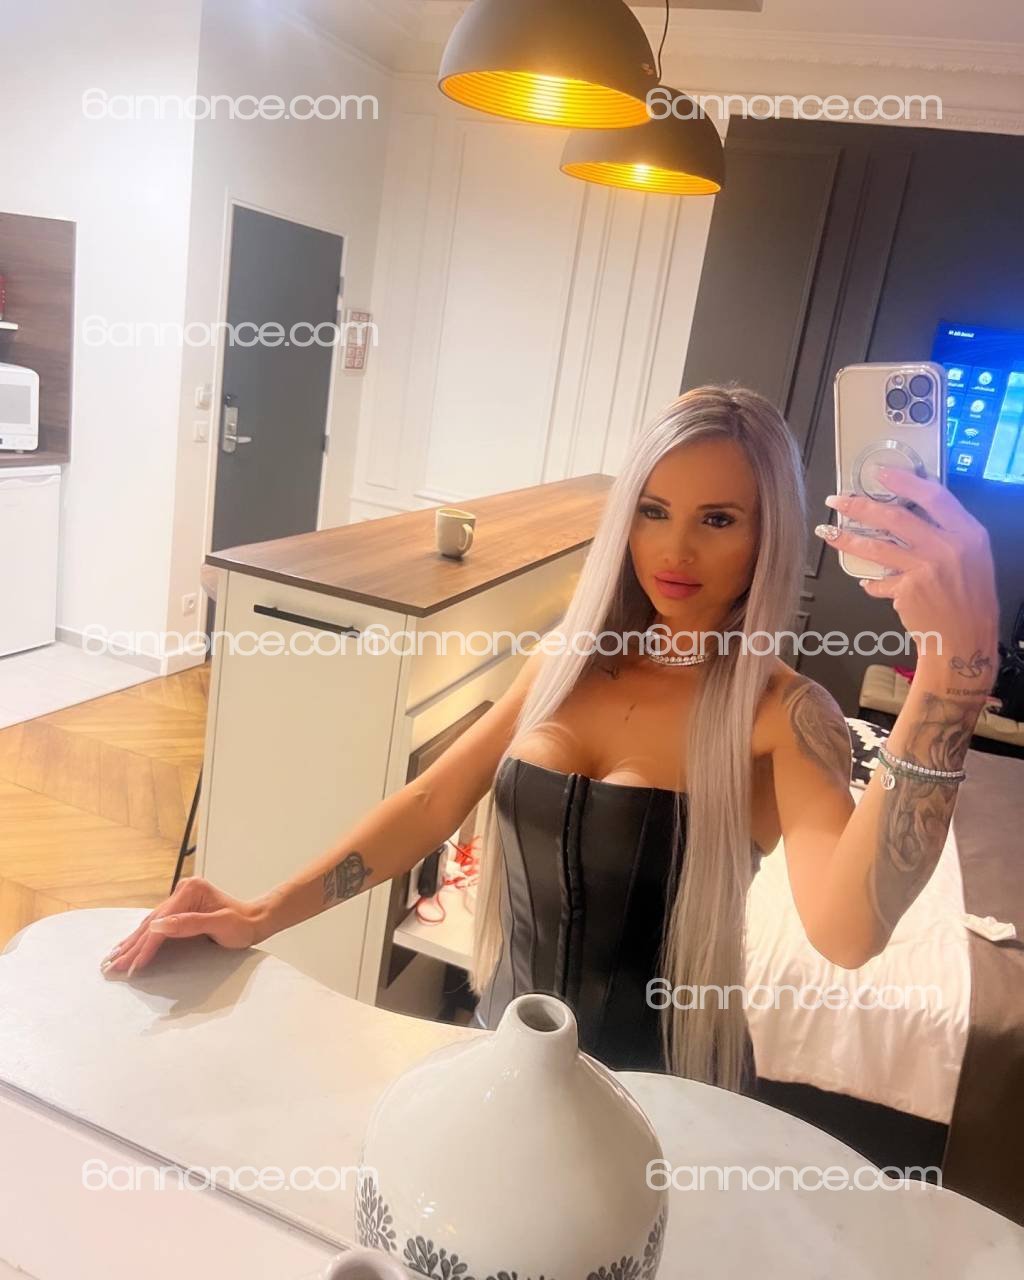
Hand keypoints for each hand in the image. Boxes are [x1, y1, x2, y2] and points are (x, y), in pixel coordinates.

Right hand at [99, 876, 272, 977]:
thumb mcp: (219, 925)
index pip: (161, 924)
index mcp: (190, 890)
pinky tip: (128, 946)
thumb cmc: (242, 924)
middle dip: (130, 947)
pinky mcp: (180, 908)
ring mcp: (180, 899)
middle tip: (110, 966)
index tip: (131, 966)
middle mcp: (182, 891)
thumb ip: (189, 924)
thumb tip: (157, 926)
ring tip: (111, 958)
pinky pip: (156, 925)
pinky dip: (141, 938)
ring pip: (149, 924)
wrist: (255, 920)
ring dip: (130, 943)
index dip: (145, 947)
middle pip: (151, 923)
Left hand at [816, 467, 998, 686]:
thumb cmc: (970, 597)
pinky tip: (867, 583)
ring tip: (826, 532)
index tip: (879, 473)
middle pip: (896, 517)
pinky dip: (872, 582)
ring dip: (847, 539)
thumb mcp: (972, 556)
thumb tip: (910, 512)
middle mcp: (948, 548)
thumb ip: (946, 533)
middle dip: (860, 506)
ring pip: (876, 547)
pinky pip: (879, 581)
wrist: (966, 639)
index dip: (904, 482)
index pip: (934, 496)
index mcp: (968, 533)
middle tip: (836, 500)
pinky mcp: (907, 591)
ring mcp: (926, 569)